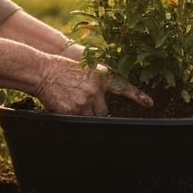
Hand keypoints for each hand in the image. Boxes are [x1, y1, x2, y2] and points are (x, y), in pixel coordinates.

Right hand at [31, 57, 152, 115]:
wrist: (43, 72)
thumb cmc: (63, 70)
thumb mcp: (87, 70)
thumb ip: (98, 83)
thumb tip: (103, 99)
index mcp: (101, 77)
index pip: (123, 88)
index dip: (137, 96)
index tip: (149, 103)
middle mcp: (96, 90)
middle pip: (104, 112)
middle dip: (97, 112)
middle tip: (85, 106)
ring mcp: (84, 102)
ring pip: (93, 119)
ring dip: (86, 116)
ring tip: (74, 104)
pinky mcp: (72, 111)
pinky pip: (79, 122)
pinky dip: (75, 118)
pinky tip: (66, 108)